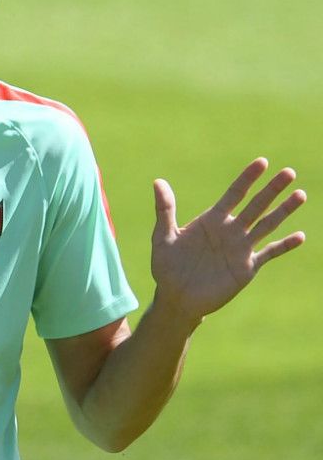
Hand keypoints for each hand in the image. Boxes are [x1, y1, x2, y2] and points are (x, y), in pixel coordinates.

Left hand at [151, 158, 305, 320]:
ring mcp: (241, 248)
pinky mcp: (247, 267)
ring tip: (300, 194)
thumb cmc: (167, 267)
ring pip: (267, 225)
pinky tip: (300, 236)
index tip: (262, 162)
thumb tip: (158, 181)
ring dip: (283, 211)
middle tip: (289, 172)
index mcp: (212, 220)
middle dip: (272, 189)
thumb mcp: (164, 237)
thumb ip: (164, 210)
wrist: (176, 297)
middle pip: (256, 205)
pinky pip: (270, 253)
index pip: (234, 194)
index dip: (247, 178)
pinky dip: (284, 245)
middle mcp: (231, 230)